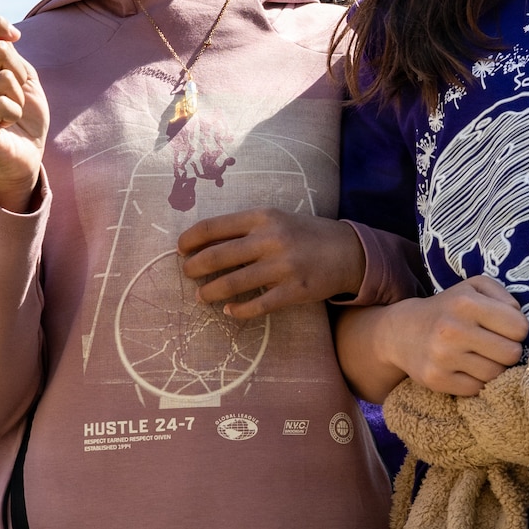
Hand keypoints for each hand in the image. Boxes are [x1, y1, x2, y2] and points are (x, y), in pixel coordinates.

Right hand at [0, 12, 48, 212]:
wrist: (26, 152)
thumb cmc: (23, 112)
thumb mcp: (22, 74)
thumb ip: (9, 51)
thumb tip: (4, 35)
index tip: (14, 36)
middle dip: (20, 72)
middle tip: (16, 94)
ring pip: (4, 79)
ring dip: (19, 97)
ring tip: (11, 112)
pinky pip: (3, 104)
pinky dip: (15, 113)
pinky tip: (5, 125)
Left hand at [177, 210, 366, 319]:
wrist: (348, 252)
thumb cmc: (305, 234)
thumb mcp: (276, 220)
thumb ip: (245, 229)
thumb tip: (204, 243)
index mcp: (263, 217)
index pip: (214, 226)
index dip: (191, 239)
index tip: (180, 248)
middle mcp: (271, 239)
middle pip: (217, 256)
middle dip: (194, 267)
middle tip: (187, 274)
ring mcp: (283, 266)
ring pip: (232, 284)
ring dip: (209, 292)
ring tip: (201, 296)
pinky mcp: (294, 291)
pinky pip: (256, 306)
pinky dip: (237, 310)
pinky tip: (229, 310)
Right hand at [377, 276, 528, 396]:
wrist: (402, 332)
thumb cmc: (449, 308)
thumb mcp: (474, 288)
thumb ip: (504, 296)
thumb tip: (521, 323)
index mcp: (466, 303)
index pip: (519, 327)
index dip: (516, 328)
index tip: (503, 328)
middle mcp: (453, 330)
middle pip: (511, 354)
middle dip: (507, 350)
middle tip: (494, 345)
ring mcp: (443, 357)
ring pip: (495, 374)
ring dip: (493, 367)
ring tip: (480, 356)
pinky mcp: (436, 380)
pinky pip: (477, 389)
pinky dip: (476, 381)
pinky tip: (466, 369)